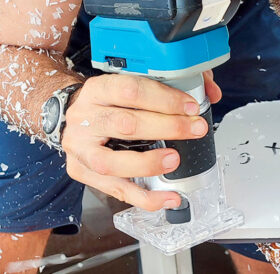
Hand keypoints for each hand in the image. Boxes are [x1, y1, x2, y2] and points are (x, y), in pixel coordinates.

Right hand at [62, 71, 220, 210]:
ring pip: (111, 162)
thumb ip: (172, 82)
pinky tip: (168, 197)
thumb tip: (210, 92)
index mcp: (97, 90)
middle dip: (166, 128)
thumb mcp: (131, 81)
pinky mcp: (82, 172)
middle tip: (194, 129)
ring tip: (176, 160)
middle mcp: (84, 118)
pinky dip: (145, 198)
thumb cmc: (108, 100)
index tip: (190, 107)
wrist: (69, 114)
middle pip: (125, 125)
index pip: (130, 91)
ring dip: (148, 163)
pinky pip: (115, 190)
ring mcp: (80, 148)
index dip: (164, 99)